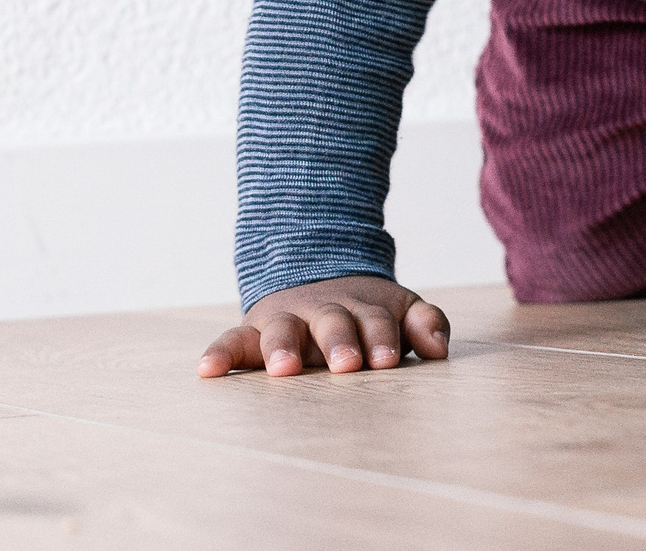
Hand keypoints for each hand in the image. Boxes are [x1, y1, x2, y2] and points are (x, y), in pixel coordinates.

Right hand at [197, 274, 449, 378]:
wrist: (315, 275)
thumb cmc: (364, 313)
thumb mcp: (400, 309)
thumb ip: (425, 322)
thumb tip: (439, 347)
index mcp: (361, 310)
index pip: (376, 322)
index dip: (381, 338)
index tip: (386, 359)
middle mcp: (321, 313)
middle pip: (331, 323)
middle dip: (339, 342)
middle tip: (346, 364)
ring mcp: (285, 321)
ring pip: (282, 329)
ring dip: (283, 347)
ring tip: (282, 368)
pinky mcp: (251, 332)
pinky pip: (232, 340)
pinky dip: (220, 353)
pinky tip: (207, 370)